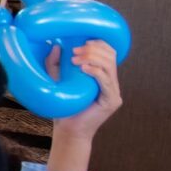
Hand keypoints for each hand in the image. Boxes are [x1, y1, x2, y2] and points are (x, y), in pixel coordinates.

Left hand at [46, 41, 121, 170]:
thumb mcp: (56, 79)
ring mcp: (114, 92)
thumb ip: (56, 63)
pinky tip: (83, 68)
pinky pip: (107, 81)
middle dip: (93, 49)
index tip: (81, 41)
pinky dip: (96, 72)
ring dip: (92, 58)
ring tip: (76, 59)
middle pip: (111, 56)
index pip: (108, 52)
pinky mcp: (112, 101)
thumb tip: (56, 45)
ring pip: (110, 66)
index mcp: (102, 75)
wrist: (67, 129)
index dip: (98, 43)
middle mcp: (111, 82)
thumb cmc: (64, 105)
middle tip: (75, 50)